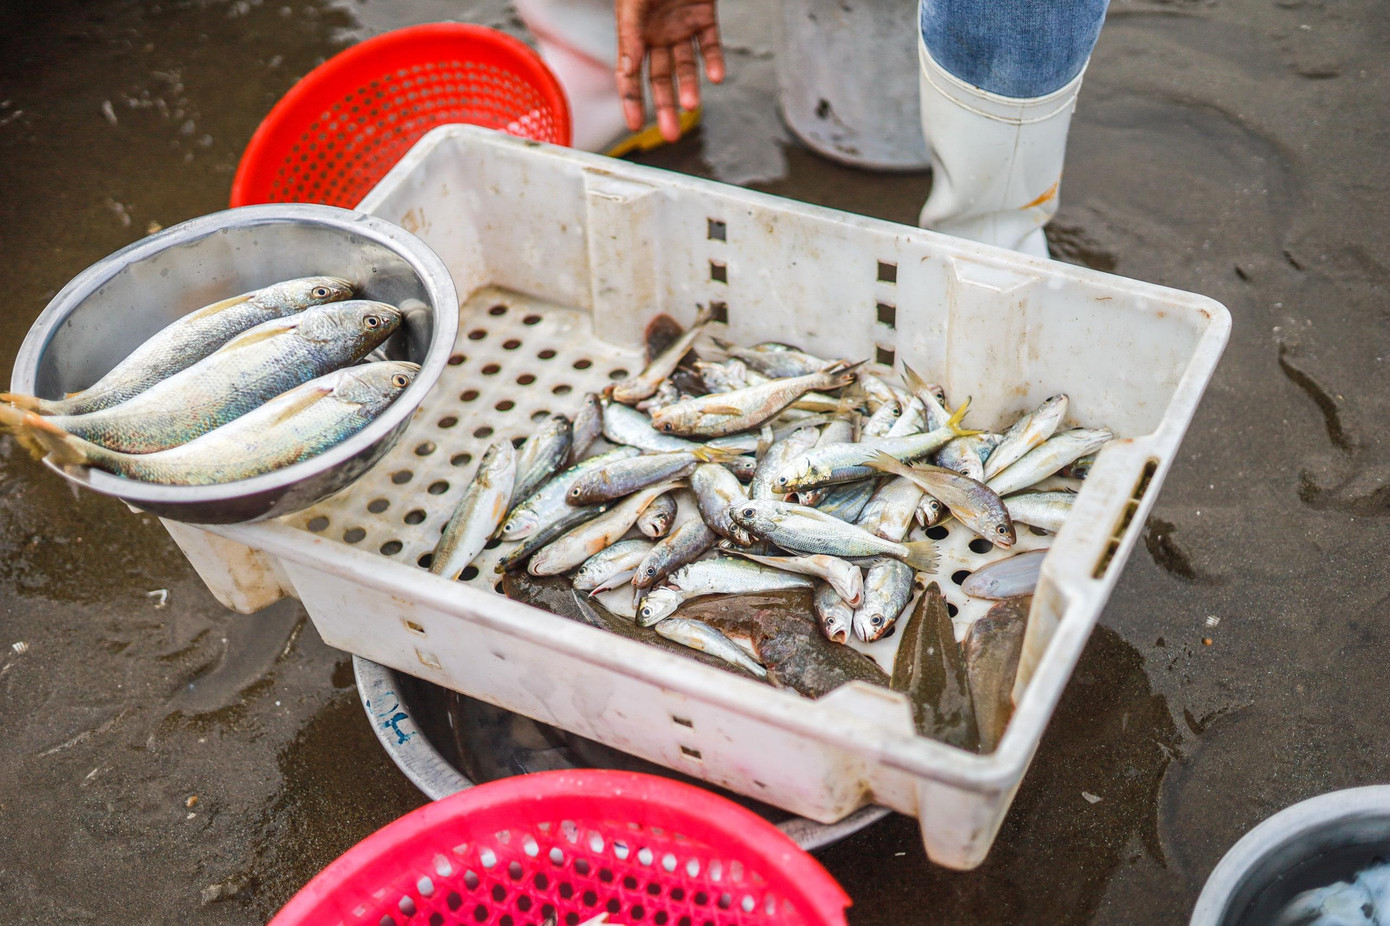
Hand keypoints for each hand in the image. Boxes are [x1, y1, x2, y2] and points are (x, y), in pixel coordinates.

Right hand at [615, 0, 724, 141]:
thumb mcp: (633, 2)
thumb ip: (630, 33)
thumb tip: (627, 66)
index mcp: (633, 30)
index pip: (630, 75)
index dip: (631, 101)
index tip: (635, 125)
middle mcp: (657, 33)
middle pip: (661, 78)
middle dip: (665, 107)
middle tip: (670, 132)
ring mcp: (681, 27)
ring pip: (686, 66)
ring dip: (689, 87)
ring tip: (691, 105)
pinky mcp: (704, 17)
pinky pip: (710, 44)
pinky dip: (714, 61)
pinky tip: (716, 77)